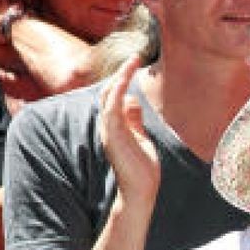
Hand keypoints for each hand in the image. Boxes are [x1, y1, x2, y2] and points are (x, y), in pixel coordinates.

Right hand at [99, 58, 159, 204]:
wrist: (141, 191)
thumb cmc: (141, 168)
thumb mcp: (140, 137)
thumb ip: (134, 120)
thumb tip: (132, 100)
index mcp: (113, 125)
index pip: (112, 95)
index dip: (121, 78)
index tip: (134, 62)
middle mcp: (107, 125)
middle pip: (108, 92)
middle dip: (120, 73)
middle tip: (135, 57)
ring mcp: (108, 130)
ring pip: (108, 97)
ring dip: (120, 77)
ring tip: (132, 62)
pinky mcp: (113, 136)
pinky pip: (111, 109)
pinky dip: (116, 93)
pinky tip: (123, 81)